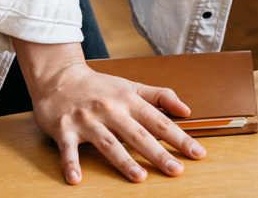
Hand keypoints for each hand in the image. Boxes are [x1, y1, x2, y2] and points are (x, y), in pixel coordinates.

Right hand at [11, 40, 206, 184]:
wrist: (59, 78)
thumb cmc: (99, 86)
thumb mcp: (131, 86)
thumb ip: (160, 96)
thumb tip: (186, 109)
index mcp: (129, 100)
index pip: (160, 121)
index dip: (180, 137)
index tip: (197, 153)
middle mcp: (111, 110)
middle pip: (138, 135)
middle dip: (158, 154)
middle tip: (177, 170)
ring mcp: (87, 120)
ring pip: (108, 143)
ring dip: (123, 161)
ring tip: (140, 178)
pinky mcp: (64, 129)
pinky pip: (68, 150)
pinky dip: (71, 163)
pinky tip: (76, 179)